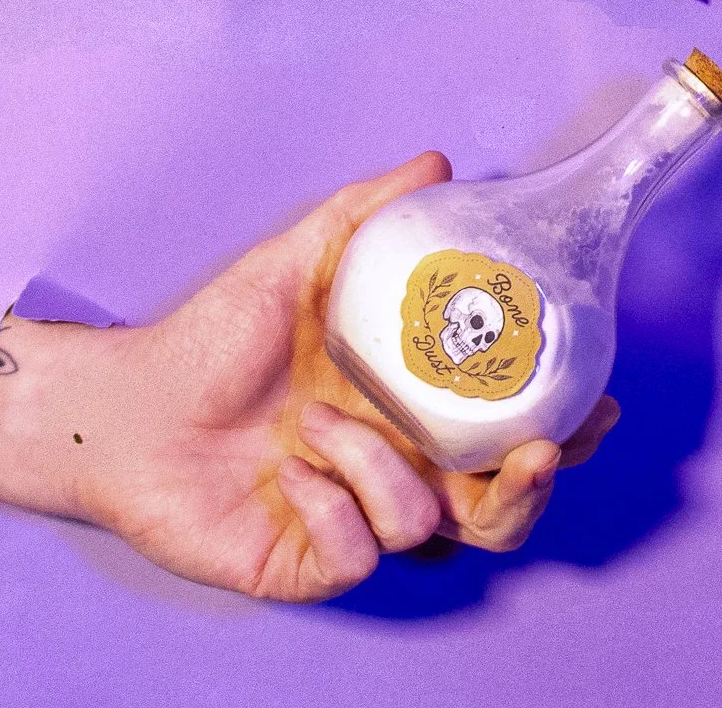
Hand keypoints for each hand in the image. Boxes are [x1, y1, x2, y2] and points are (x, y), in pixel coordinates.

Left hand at [0, 151, 619, 600]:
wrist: (126, 404)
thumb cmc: (212, 335)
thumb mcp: (297, 259)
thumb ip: (368, 212)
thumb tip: (439, 161)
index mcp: (407, 409)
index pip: (505, 432)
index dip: (562, 430)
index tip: (596, 401)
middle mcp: (393, 469)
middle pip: (497, 511)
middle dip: (529, 489)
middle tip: (534, 449)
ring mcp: (353, 519)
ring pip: (429, 527)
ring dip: (385, 471)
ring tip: (326, 424)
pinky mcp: (308, 561)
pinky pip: (358, 551)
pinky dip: (333, 504)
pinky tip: (293, 468)